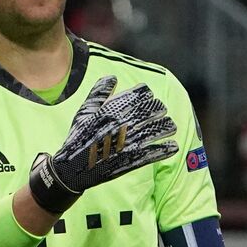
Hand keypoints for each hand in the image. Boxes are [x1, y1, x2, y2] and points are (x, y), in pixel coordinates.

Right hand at [28, 76, 177, 213]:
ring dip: (167, 127)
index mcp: (114, 109)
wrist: (73, 168)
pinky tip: (173, 147)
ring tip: (171, 127)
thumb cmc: (78, 137)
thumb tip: (113, 78)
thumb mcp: (84, 112)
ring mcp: (130, 142)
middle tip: (161, 111)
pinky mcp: (132, 160)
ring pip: (157, 130)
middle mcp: (124, 123)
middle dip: (159, 109)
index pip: (140, 94)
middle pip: (153, 110)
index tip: (149, 96)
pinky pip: (155, 153)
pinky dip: (166, 150)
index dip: (146, 94)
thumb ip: (98, 93)